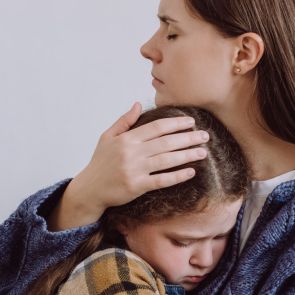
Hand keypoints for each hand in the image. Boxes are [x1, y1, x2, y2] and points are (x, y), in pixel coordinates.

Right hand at [48, 102, 208, 230]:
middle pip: (165, 142)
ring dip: (187, 156)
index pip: (156, 127)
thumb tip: (137, 104)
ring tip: (203, 152)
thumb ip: (124, 121)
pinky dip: (177, 176)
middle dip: (188, 138)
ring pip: (166, 160)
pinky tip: (191, 172)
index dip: (175, 123)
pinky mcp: (136, 187)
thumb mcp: (107, 137)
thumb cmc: (100, 162)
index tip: (191, 122)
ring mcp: (134, 170)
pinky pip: (161, 181)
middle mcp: (131, 153)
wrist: (89, 189)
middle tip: (205, 136)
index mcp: (126, 139)